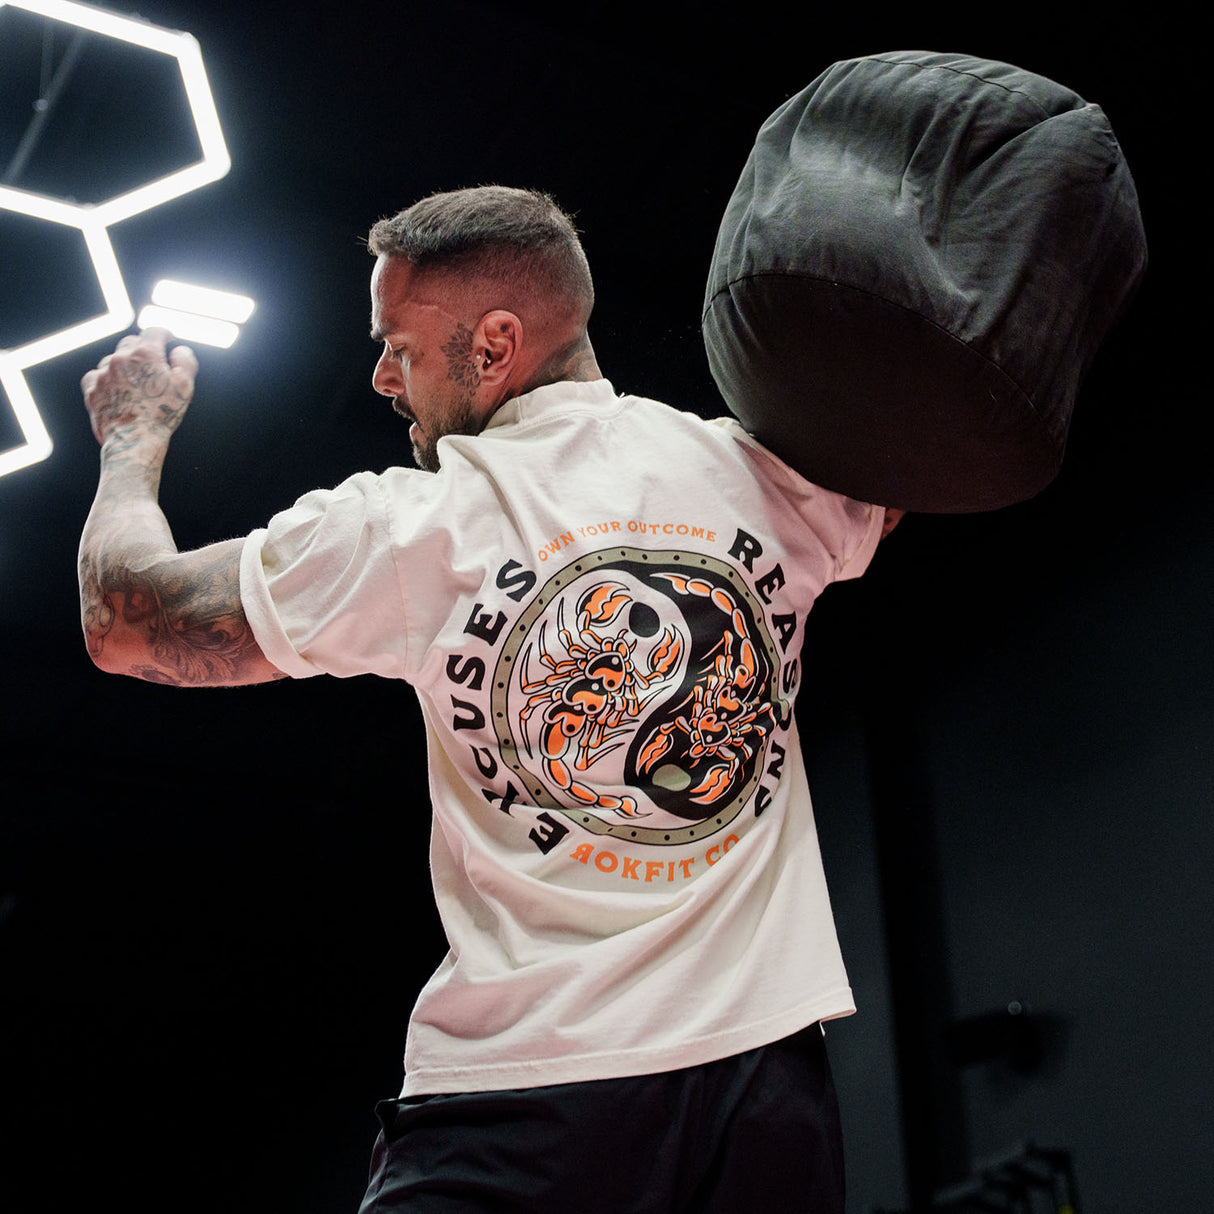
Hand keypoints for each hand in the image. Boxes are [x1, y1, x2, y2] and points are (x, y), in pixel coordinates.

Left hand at [81, 327, 197, 446]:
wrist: (134, 440)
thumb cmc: (161, 415)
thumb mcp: (185, 386)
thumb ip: (185, 361)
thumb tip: (179, 351)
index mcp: (145, 354)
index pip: (154, 331)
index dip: (164, 334)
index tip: (167, 339)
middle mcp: (121, 359)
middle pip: (131, 342)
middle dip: (143, 348)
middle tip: (152, 362)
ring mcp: (103, 373)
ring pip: (113, 358)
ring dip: (124, 364)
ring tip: (135, 381)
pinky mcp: (92, 389)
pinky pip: (96, 375)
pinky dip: (105, 378)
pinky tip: (115, 388)